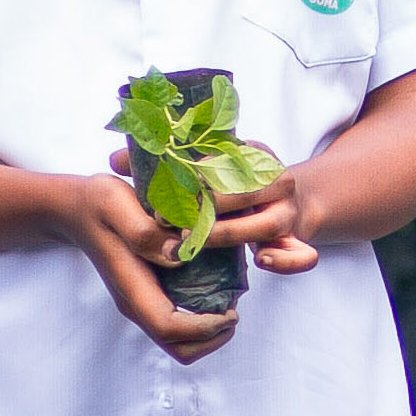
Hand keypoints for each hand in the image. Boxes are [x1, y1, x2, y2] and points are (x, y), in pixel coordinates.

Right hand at [42, 171, 232, 363]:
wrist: (77, 208)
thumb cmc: (98, 204)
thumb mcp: (117, 204)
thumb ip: (144, 232)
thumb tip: (178, 256)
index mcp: (131, 288)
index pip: (169, 328)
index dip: (204, 327)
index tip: (231, 310)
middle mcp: (137, 302)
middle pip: (177, 347)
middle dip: (212, 338)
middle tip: (234, 311)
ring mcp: (142, 301)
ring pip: (179, 340)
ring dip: (209, 331)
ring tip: (229, 302)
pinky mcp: (149, 294)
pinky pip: (178, 323)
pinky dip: (202, 318)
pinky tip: (217, 289)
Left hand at [104, 145, 330, 278]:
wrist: (284, 199)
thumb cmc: (231, 183)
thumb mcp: (201, 164)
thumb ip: (160, 162)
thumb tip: (114, 159)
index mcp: (256, 154)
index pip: (224, 162)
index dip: (191, 179)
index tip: (164, 192)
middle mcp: (278, 181)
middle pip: (241, 194)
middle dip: (203, 210)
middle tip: (169, 223)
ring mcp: (289, 213)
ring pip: (264, 225)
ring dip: (226, 234)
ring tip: (190, 243)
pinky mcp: (295, 241)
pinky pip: (302, 255)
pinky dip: (287, 260)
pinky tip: (260, 260)